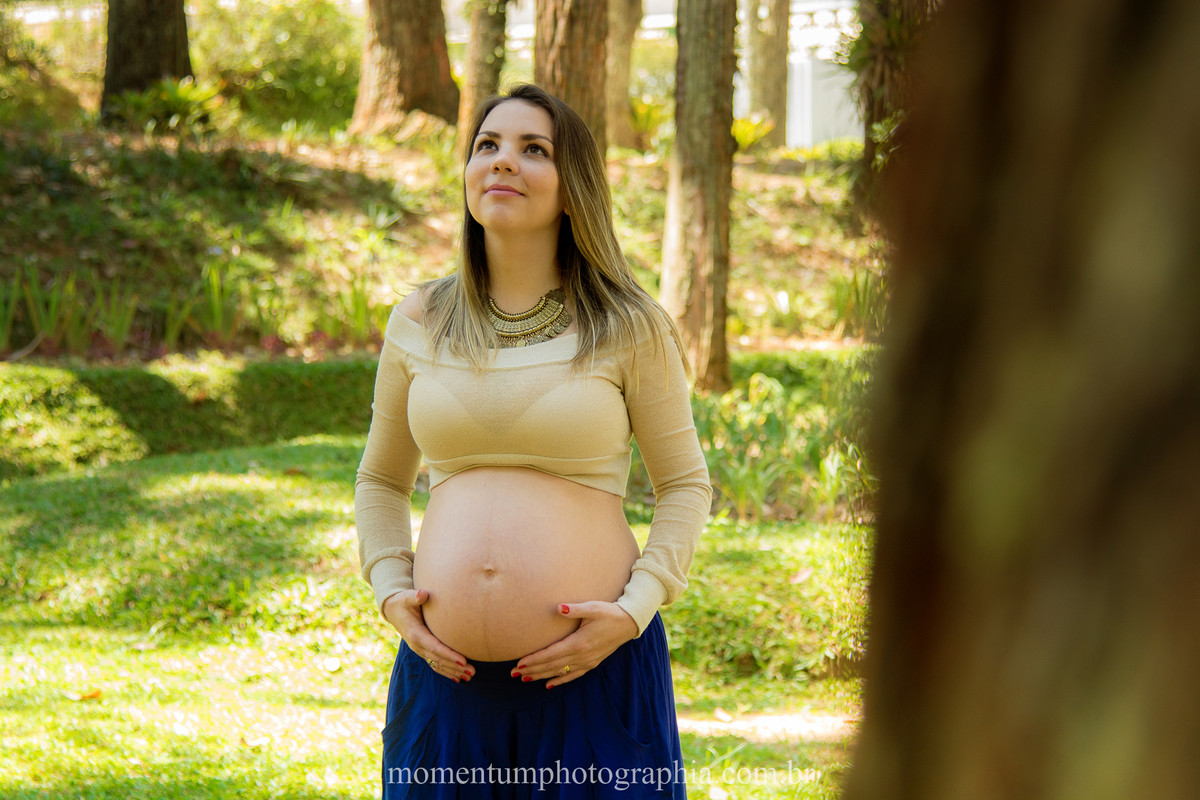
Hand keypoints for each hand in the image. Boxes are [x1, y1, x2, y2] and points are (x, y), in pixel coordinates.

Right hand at [382, 589, 473, 682]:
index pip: (435, 647)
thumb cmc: (404, 602)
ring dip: (453, 671)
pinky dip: (446, 672)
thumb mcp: (408, 597)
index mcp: (416, 634)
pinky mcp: (423, 651)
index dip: (449, 654)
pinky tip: (458, 678)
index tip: (463, 660)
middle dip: (455, 666)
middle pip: (438, 659)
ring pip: (438, 664)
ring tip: (469, 676)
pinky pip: (435, 664)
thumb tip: (423, 594)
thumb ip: (416, 596)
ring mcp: (420, 650)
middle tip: (472, 671)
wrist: (394, 610)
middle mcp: (417, 646)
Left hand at [510, 601, 638, 688]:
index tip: (519, 663)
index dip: (534, 659)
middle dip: (532, 669)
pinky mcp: (592, 663)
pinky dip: (560, 680)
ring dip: (542, 675)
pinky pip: (573, 676)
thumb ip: (575, 610)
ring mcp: (587, 661)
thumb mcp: (593, 608)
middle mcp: (582, 656)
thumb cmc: (609, 612)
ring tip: (525, 679)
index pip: (551, 654)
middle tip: (513, 673)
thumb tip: (559, 608)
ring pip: (560, 672)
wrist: (629, 623)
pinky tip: (549, 684)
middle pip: (552, 665)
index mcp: (579, 643)